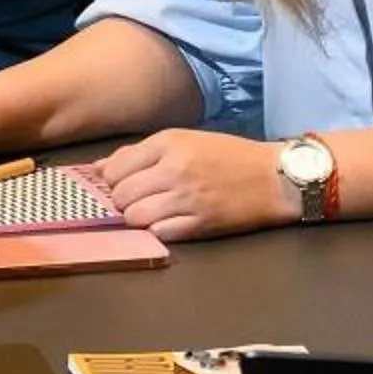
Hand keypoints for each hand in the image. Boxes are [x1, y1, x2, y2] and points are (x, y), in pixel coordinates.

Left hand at [86, 128, 290, 239]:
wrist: (272, 177)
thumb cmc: (229, 156)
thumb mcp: (185, 140)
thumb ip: (141, 152)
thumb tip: (100, 169)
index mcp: (169, 143)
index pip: (116, 168)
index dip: (111, 182)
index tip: (119, 186)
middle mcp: (174, 169)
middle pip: (121, 195)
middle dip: (122, 202)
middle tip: (136, 201)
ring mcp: (187, 198)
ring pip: (135, 217)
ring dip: (137, 219)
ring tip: (151, 213)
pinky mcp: (199, 223)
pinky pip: (159, 233)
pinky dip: (157, 231)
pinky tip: (168, 222)